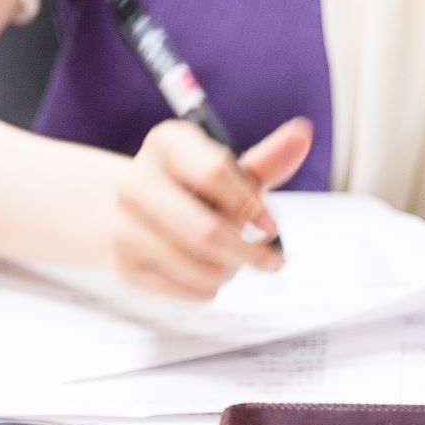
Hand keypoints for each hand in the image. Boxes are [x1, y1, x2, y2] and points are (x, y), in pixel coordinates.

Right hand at [115, 118, 313, 301]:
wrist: (138, 214)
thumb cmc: (195, 189)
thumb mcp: (229, 172)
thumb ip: (266, 160)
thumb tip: (302, 134)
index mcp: (165, 143)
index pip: (214, 172)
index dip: (250, 204)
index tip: (270, 227)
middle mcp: (134, 180)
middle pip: (205, 230)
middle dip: (248, 252)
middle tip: (272, 261)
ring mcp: (122, 225)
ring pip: (199, 266)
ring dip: (229, 270)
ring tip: (231, 260)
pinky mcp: (124, 266)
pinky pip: (187, 291)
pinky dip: (209, 288)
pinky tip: (205, 271)